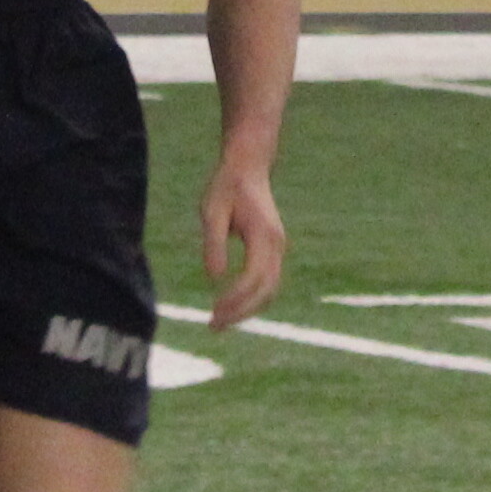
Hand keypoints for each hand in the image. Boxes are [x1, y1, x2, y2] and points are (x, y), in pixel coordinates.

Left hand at [198, 160, 286, 330]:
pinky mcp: (273, 249)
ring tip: (220, 321)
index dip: (235, 299)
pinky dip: (252, 298)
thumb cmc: (226, 186)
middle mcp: (276, 244)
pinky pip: (267, 282)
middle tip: (213, 326)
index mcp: (263, 235)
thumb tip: (215, 278)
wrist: (248, 165)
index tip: (213, 312)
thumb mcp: (211, 211)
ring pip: (269, 289)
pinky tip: (230, 305)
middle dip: (241, 312)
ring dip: (247, 309)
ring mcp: (278, 247)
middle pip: (265, 291)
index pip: (253, 278)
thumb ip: (213, 243)